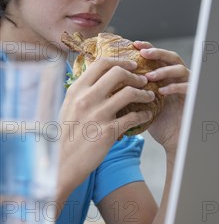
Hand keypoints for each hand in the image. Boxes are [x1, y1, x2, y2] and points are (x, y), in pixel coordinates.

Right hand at [57, 55, 154, 200]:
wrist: (63, 163)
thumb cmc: (67, 135)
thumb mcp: (68, 107)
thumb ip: (82, 91)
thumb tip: (98, 77)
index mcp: (77, 90)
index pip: (101, 63)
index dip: (121, 61)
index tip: (132, 65)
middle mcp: (87, 99)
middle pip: (118, 73)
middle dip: (135, 75)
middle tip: (144, 80)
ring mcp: (98, 115)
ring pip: (130, 93)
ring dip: (144, 93)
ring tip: (150, 97)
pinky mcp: (109, 132)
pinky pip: (133, 117)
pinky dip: (144, 115)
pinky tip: (147, 116)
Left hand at [133, 41, 189, 154]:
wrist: (172, 139)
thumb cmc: (155, 122)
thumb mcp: (140, 104)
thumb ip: (129, 90)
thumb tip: (104, 81)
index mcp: (165, 76)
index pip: (158, 56)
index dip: (147, 48)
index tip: (134, 45)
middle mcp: (177, 78)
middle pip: (171, 57)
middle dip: (157, 52)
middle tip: (143, 53)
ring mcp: (187, 86)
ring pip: (180, 69)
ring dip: (164, 70)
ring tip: (150, 76)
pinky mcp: (192, 98)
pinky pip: (187, 87)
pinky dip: (174, 87)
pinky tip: (162, 91)